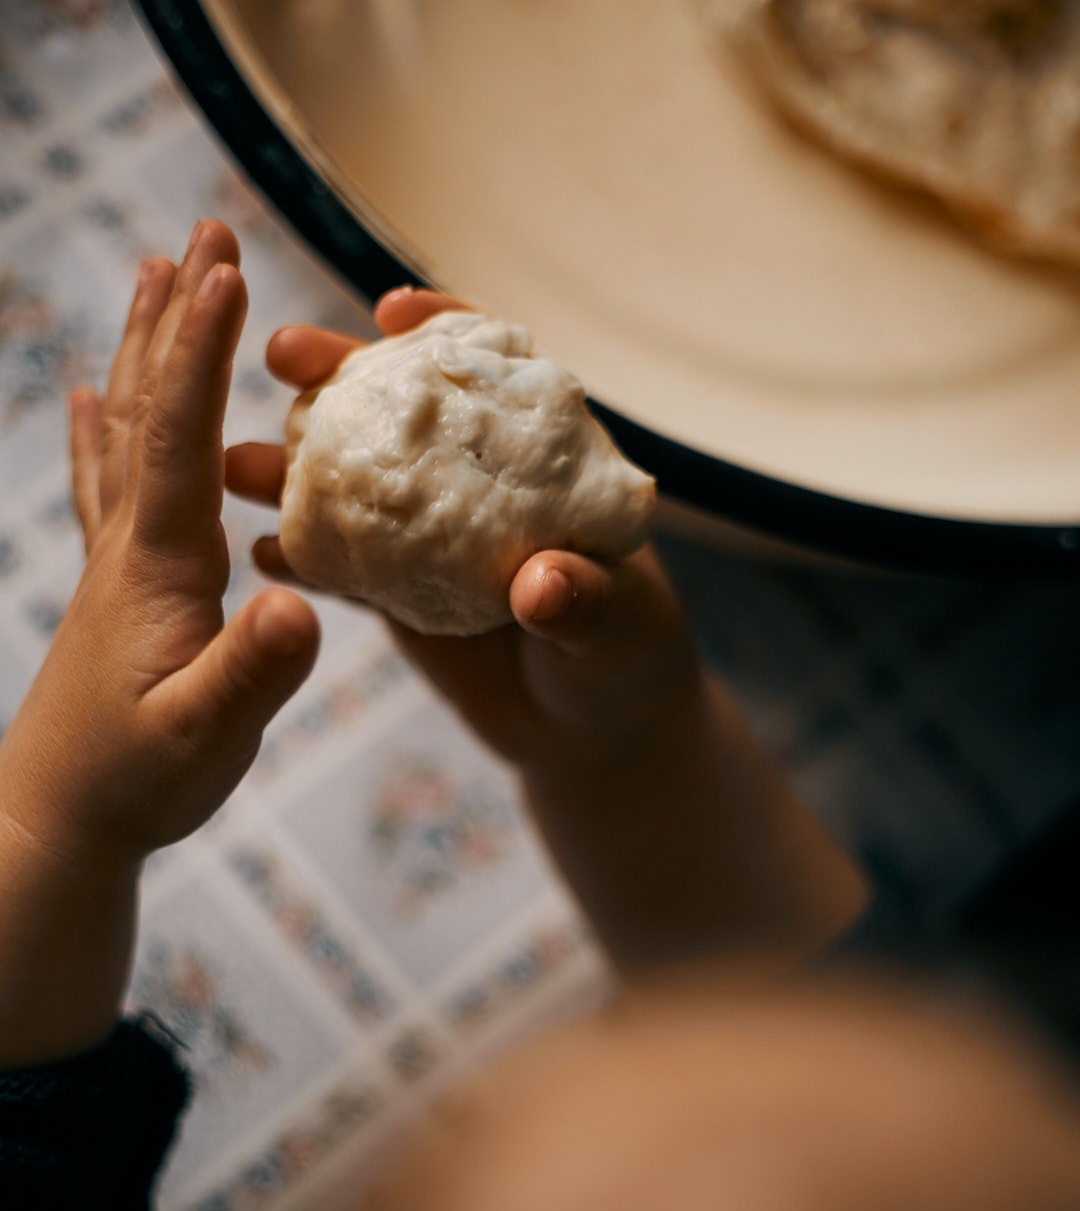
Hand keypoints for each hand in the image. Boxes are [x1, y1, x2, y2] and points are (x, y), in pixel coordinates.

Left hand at [0, 220, 319, 864]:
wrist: (58, 820)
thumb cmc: (139, 783)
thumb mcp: (208, 737)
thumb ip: (252, 671)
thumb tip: (296, 600)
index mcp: (162, 568)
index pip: (181, 441)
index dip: (202, 353)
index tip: (224, 268)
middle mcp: (132, 546)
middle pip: (149, 408)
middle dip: (178, 316)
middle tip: (201, 229)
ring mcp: (117, 562)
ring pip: (127, 431)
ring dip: (145, 348)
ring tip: (155, 272)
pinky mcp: (115, 586)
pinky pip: (108, 482)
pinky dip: (104, 426)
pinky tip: (93, 394)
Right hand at [225, 291, 697, 776]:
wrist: (590, 737)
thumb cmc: (626, 664)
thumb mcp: (618, 629)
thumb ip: (584, 602)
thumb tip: (542, 586)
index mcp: (538, 458)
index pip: (490, 367)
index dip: (443, 327)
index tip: (392, 310)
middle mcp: (474, 481)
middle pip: (399, 404)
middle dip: (336, 371)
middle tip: (279, 352)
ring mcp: (428, 533)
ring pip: (352, 479)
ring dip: (290, 463)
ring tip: (233, 463)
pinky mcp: (398, 592)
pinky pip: (342, 565)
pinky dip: (301, 556)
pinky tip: (259, 553)